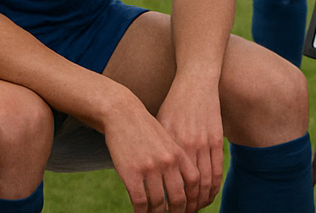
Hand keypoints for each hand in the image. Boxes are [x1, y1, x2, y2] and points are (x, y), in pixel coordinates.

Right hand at [103, 97, 200, 212]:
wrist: (121, 113)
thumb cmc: (144, 127)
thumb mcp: (167, 139)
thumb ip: (177, 159)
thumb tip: (184, 185)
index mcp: (179, 153)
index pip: (194, 184)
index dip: (194, 200)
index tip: (189, 209)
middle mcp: (167, 162)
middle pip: (178, 198)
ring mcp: (149, 168)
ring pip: (158, 203)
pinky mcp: (131, 173)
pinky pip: (140, 201)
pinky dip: (141, 212)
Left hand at [156, 79, 223, 210]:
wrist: (195, 82)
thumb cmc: (173, 104)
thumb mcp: (160, 123)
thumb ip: (159, 146)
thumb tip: (150, 171)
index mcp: (169, 142)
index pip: (169, 180)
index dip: (168, 199)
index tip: (164, 211)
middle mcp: (186, 145)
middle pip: (188, 187)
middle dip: (186, 206)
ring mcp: (203, 143)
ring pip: (205, 182)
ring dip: (201, 201)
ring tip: (194, 210)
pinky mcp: (216, 140)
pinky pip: (217, 171)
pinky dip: (214, 187)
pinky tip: (209, 195)